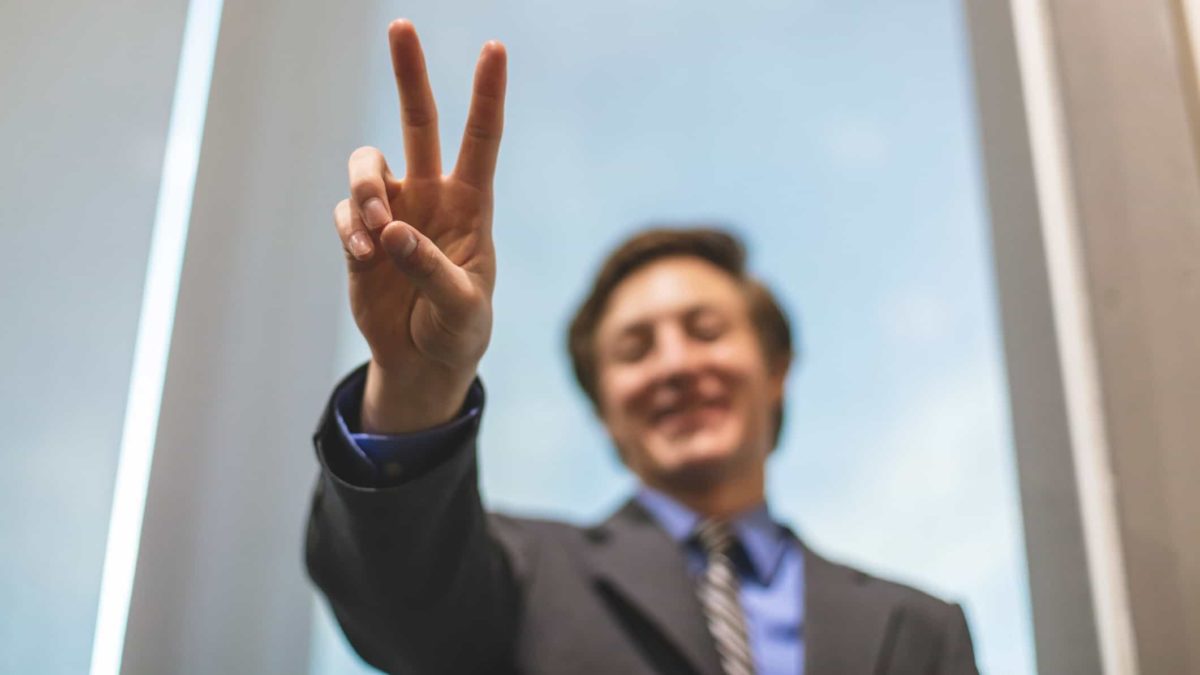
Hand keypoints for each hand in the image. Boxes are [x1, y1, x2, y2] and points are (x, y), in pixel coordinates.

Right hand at [333, 20, 506, 432]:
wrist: (423, 362)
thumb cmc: (459, 331)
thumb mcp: (462, 309)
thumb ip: (433, 270)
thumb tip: (393, 232)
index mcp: (472, 204)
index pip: (482, 138)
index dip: (487, 93)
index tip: (494, 47)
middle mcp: (431, 195)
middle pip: (418, 121)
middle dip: (410, 73)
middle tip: (401, 26)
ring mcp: (392, 211)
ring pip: (367, 163)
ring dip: (366, 188)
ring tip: (377, 233)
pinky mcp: (360, 235)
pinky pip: (346, 211)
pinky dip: (352, 230)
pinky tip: (366, 256)